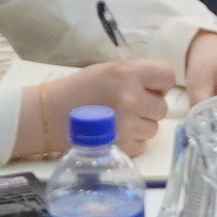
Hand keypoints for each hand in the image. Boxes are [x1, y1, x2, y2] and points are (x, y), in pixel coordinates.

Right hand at [17, 58, 177, 160]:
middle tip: (127, 106)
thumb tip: (161, 87)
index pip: (167, 76)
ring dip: (140, 125)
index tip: (148, 88)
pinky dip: (132, 141)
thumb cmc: (78, 89)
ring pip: (153, 128)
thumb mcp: (107, 71)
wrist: (48, 115)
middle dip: (149, 107)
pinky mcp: (122, 146)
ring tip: (118, 120)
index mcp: (127, 73)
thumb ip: (136, 75)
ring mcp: (127, 125)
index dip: (159, 84)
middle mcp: (131, 98)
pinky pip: (142, 144)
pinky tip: (113, 133)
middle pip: (162, 107)